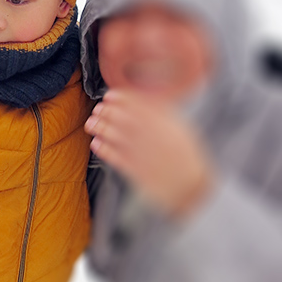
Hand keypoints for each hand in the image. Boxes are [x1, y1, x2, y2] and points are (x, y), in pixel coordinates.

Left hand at [85, 88, 213, 218]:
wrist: (190, 185)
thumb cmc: (185, 155)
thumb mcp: (178, 129)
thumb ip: (161, 113)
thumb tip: (142, 98)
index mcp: (164, 124)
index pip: (137, 106)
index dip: (120, 99)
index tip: (109, 96)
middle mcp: (151, 137)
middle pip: (123, 119)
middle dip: (107, 112)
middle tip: (97, 109)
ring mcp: (142, 154)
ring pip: (116, 137)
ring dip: (101, 128)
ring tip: (91, 123)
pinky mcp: (135, 171)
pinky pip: (115, 157)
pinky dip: (103, 149)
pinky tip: (95, 143)